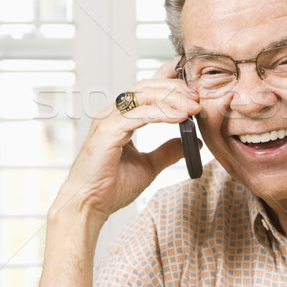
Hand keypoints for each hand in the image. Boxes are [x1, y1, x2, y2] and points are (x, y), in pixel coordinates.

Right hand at [49, 57, 200, 222]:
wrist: (88, 206)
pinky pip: (138, 115)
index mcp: (119, 117)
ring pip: (143, 96)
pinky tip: (180, 117)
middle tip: (198, 97)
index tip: (191, 82)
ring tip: (193, 106)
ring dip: (172, 98)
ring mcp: (108, 120)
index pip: (145, 89)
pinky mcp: (107, 131)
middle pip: (146, 87)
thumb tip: (192, 142)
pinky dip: (161, 113)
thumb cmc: (109, 187)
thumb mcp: (148, 166)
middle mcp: (112, 113)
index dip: (168, 80)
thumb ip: (167, 151)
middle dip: (175, 88)